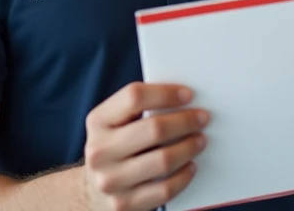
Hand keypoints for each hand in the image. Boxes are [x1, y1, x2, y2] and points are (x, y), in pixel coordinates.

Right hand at [82, 82, 209, 210]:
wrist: (91, 191)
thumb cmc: (114, 147)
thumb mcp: (114, 123)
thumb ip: (139, 108)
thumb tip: (183, 99)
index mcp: (98, 121)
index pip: (134, 97)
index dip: (165, 93)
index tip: (188, 94)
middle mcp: (99, 151)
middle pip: (154, 129)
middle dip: (185, 121)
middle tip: (203, 118)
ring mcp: (110, 180)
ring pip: (163, 160)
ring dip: (189, 147)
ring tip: (200, 140)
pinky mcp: (124, 204)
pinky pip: (165, 189)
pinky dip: (184, 176)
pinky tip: (191, 166)